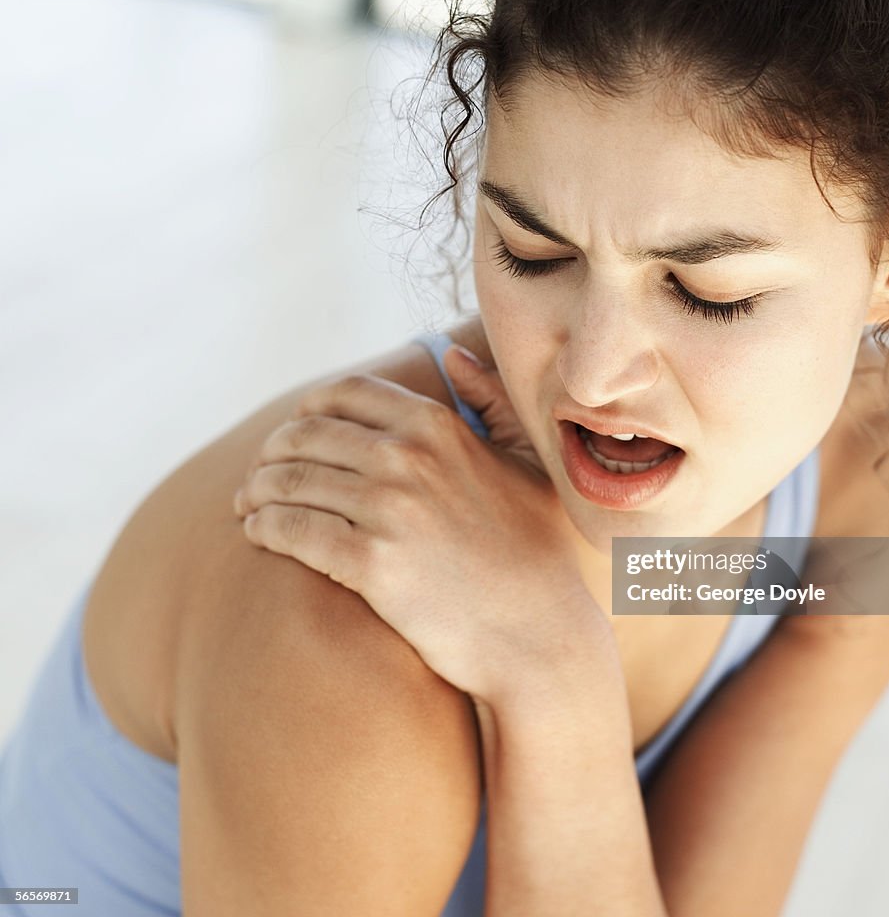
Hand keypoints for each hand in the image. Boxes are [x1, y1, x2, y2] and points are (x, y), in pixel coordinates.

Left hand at [233, 344, 611, 702]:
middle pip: (307, 435)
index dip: (309, 408)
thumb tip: (453, 357)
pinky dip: (264, 526)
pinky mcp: (371, 564)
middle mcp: (407, 457)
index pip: (347, 394)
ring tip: (248, 504)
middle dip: (273, 451)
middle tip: (259, 473)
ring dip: (257, 489)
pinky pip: (292, 531)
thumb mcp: (528, 462)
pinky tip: (258, 533)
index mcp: (437, 426)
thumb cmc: (538, 550)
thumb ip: (492, 401)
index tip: (295, 430)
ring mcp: (387, 509)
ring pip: (291, 481)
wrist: (539, 632)